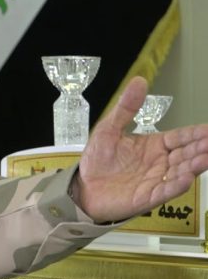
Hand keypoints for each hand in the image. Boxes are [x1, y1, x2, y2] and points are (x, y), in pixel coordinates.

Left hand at [76, 76, 207, 222]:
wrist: (83, 187)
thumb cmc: (97, 160)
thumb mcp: (108, 129)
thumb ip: (126, 108)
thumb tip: (139, 81)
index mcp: (154, 146)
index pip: (180, 137)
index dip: (195, 134)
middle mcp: (160, 162)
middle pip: (187, 154)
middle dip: (202, 148)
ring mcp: (156, 180)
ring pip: (182, 171)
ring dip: (195, 165)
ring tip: (207, 157)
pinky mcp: (148, 197)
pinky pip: (166, 191)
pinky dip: (177, 185)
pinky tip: (187, 178)